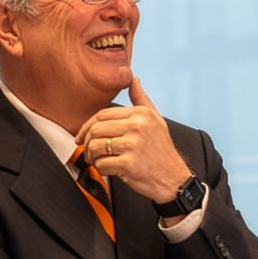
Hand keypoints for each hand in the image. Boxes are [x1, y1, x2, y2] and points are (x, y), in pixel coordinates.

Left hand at [75, 78, 192, 204]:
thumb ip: (142, 100)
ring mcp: (133, 145)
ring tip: (96, 160)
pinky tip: (107, 169)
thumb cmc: (162, 150)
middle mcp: (138, 126)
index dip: (87, 125)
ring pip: (95, 146)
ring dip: (91, 156)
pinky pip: (102, 163)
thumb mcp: (156, 120)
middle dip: (87, 141)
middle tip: (88, 150)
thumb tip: (133, 79)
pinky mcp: (129, 164)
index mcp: (141, 114)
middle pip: (96, 129)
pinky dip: (100, 168)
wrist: (174, 178)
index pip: (103, 114)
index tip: (83, 135)